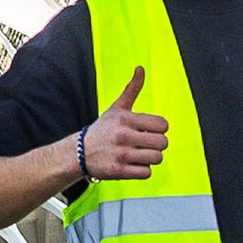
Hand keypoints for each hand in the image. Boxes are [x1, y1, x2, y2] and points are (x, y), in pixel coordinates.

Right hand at [81, 67, 165, 184]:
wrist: (79, 152)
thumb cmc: (103, 129)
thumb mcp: (117, 108)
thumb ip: (132, 89)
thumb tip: (141, 68)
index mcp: (126, 119)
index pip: (163, 125)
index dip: (158, 128)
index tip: (148, 130)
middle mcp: (124, 136)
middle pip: (163, 143)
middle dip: (157, 144)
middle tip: (145, 143)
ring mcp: (122, 154)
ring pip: (157, 158)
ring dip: (150, 158)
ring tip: (138, 154)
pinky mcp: (119, 171)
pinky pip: (146, 173)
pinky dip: (142, 170)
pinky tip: (132, 164)